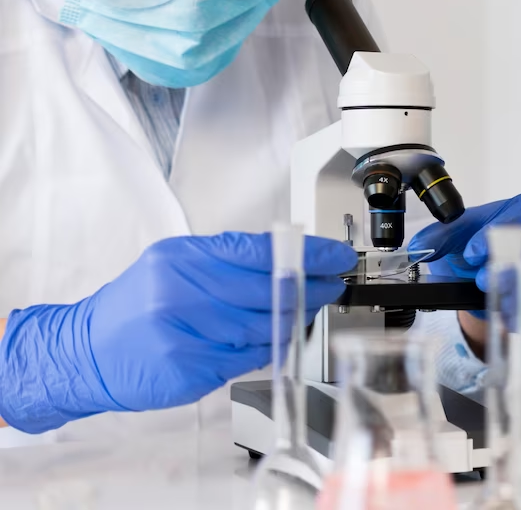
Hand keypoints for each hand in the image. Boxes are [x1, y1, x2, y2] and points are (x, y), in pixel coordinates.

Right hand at [0, 232, 355, 433]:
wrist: (85, 352)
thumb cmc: (137, 307)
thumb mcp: (173, 266)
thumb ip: (226, 264)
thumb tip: (287, 264)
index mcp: (181, 258)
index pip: (257, 251)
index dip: (305, 254)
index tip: (335, 257)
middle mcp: (181, 292)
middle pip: (266, 290)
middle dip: (308, 288)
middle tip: (331, 287)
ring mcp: (184, 334)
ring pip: (261, 328)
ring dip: (291, 321)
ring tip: (302, 313)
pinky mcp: (188, 370)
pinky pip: (245, 358)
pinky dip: (266, 349)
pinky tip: (272, 341)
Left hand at [409, 192, 520, 334]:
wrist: (485, 270)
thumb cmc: (482, 242)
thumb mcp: (458, 232)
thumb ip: (439, 237)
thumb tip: (419, 248)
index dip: (501, 234)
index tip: (472, 253)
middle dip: (518, 269)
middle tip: (485, 281)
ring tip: (500, 306)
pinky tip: (513, 320)